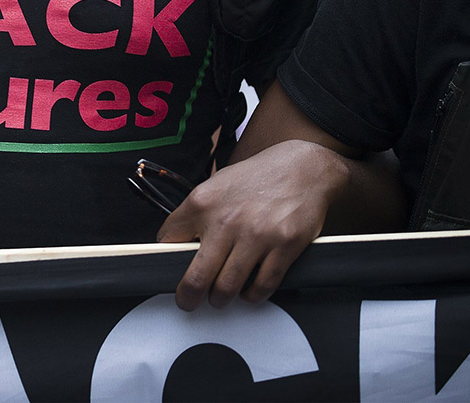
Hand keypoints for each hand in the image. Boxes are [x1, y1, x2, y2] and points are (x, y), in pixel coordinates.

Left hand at [157, 140, 349, 310]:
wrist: (302, 167)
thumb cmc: (257, 178)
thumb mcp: (215, 185)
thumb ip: (196, 213)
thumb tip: (178, 243)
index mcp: (202, 203)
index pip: (169, 240)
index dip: (166, 258)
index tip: (170, 268)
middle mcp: (226, 221)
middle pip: (196, 277)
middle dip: (188, 297)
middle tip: (188, 301)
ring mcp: (256, 235)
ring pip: (228, 288)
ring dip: (221, 299)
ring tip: (221, 296)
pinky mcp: (284, 246)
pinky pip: (262, 286)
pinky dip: (252, 295)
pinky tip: (249, 291)